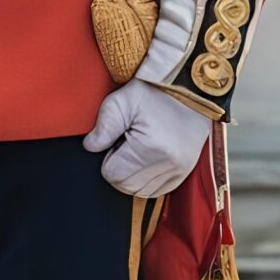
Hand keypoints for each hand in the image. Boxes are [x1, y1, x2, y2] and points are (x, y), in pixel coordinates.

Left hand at [84, 79, 210, 197]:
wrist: (188, 89)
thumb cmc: (155, 92)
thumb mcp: (122, 101)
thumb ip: (103, 127)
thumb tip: (90, 146)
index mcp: (152, 148)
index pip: (113, 174)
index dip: (109, 158)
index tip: (117, 140)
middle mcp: (169, 164)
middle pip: (126, 186)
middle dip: (120, 168)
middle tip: (127, 143)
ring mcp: (180, 169)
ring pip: (141, 191)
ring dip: (134, 175)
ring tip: (139, 149)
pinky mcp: (185, 171)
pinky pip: (158, 190)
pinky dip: (148, 179)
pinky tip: (149, 157)